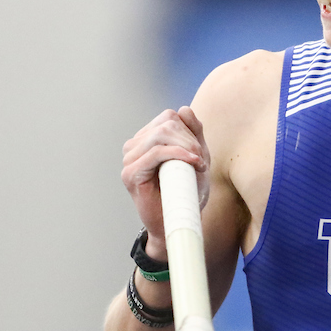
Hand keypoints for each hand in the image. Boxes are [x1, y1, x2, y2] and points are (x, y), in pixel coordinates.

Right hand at [120, 106, 209, 258]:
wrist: (177, 221)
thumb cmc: (186, 191)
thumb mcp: (196, 157)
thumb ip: (193, 133)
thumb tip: (184, 109)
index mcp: (146, 140)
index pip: (169, 117)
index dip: (189, 129)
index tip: (200, 151)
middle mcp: (134, 146)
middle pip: (166, 122)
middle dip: (190, 138)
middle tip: (201, 159)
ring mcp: (129, 159)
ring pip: (161, 134)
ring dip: (186, 147)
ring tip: (198, 164)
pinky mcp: (130, 174)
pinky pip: (156, 152)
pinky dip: (178, 154)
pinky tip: (193, 163)